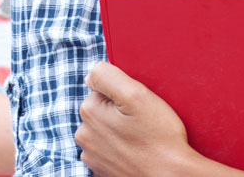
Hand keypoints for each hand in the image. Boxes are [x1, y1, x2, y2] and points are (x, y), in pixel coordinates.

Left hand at [76, 61, 204, 176]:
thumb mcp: (136, 94)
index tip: (137, 108)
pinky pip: (110, 151)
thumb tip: (91, 76)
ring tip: (141, 139)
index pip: (102, 89)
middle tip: (142, 123)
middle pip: (102, 111)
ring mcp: (92, 156)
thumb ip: (107, 76)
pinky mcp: (103, 171)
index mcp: (89, 112)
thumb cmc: (158, 137)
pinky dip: (121, 150)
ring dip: (120, 132)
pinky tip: (137, 152)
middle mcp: (84, 136)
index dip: (123, 95)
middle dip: (119, 113)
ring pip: (106, 131)